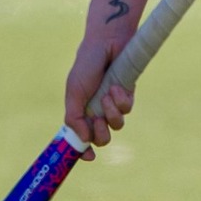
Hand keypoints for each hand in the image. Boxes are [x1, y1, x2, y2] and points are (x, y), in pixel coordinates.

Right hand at [63, 35, 133, 158]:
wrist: (107, 43)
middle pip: (102, 138)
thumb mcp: (74, 92)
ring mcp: (112, 104)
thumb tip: (84, 140)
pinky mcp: (127, 95)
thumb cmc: (86, 65)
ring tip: (107, 95)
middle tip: (97, 120)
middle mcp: (96, 110)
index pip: (81, 138)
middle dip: (100, 133)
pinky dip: (121, 100)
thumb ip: (74, 117)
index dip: (84, 150)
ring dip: (111, 113)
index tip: (89, 157)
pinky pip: (127, 109)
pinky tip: (116, 86)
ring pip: (117, 125)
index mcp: (80, 111)